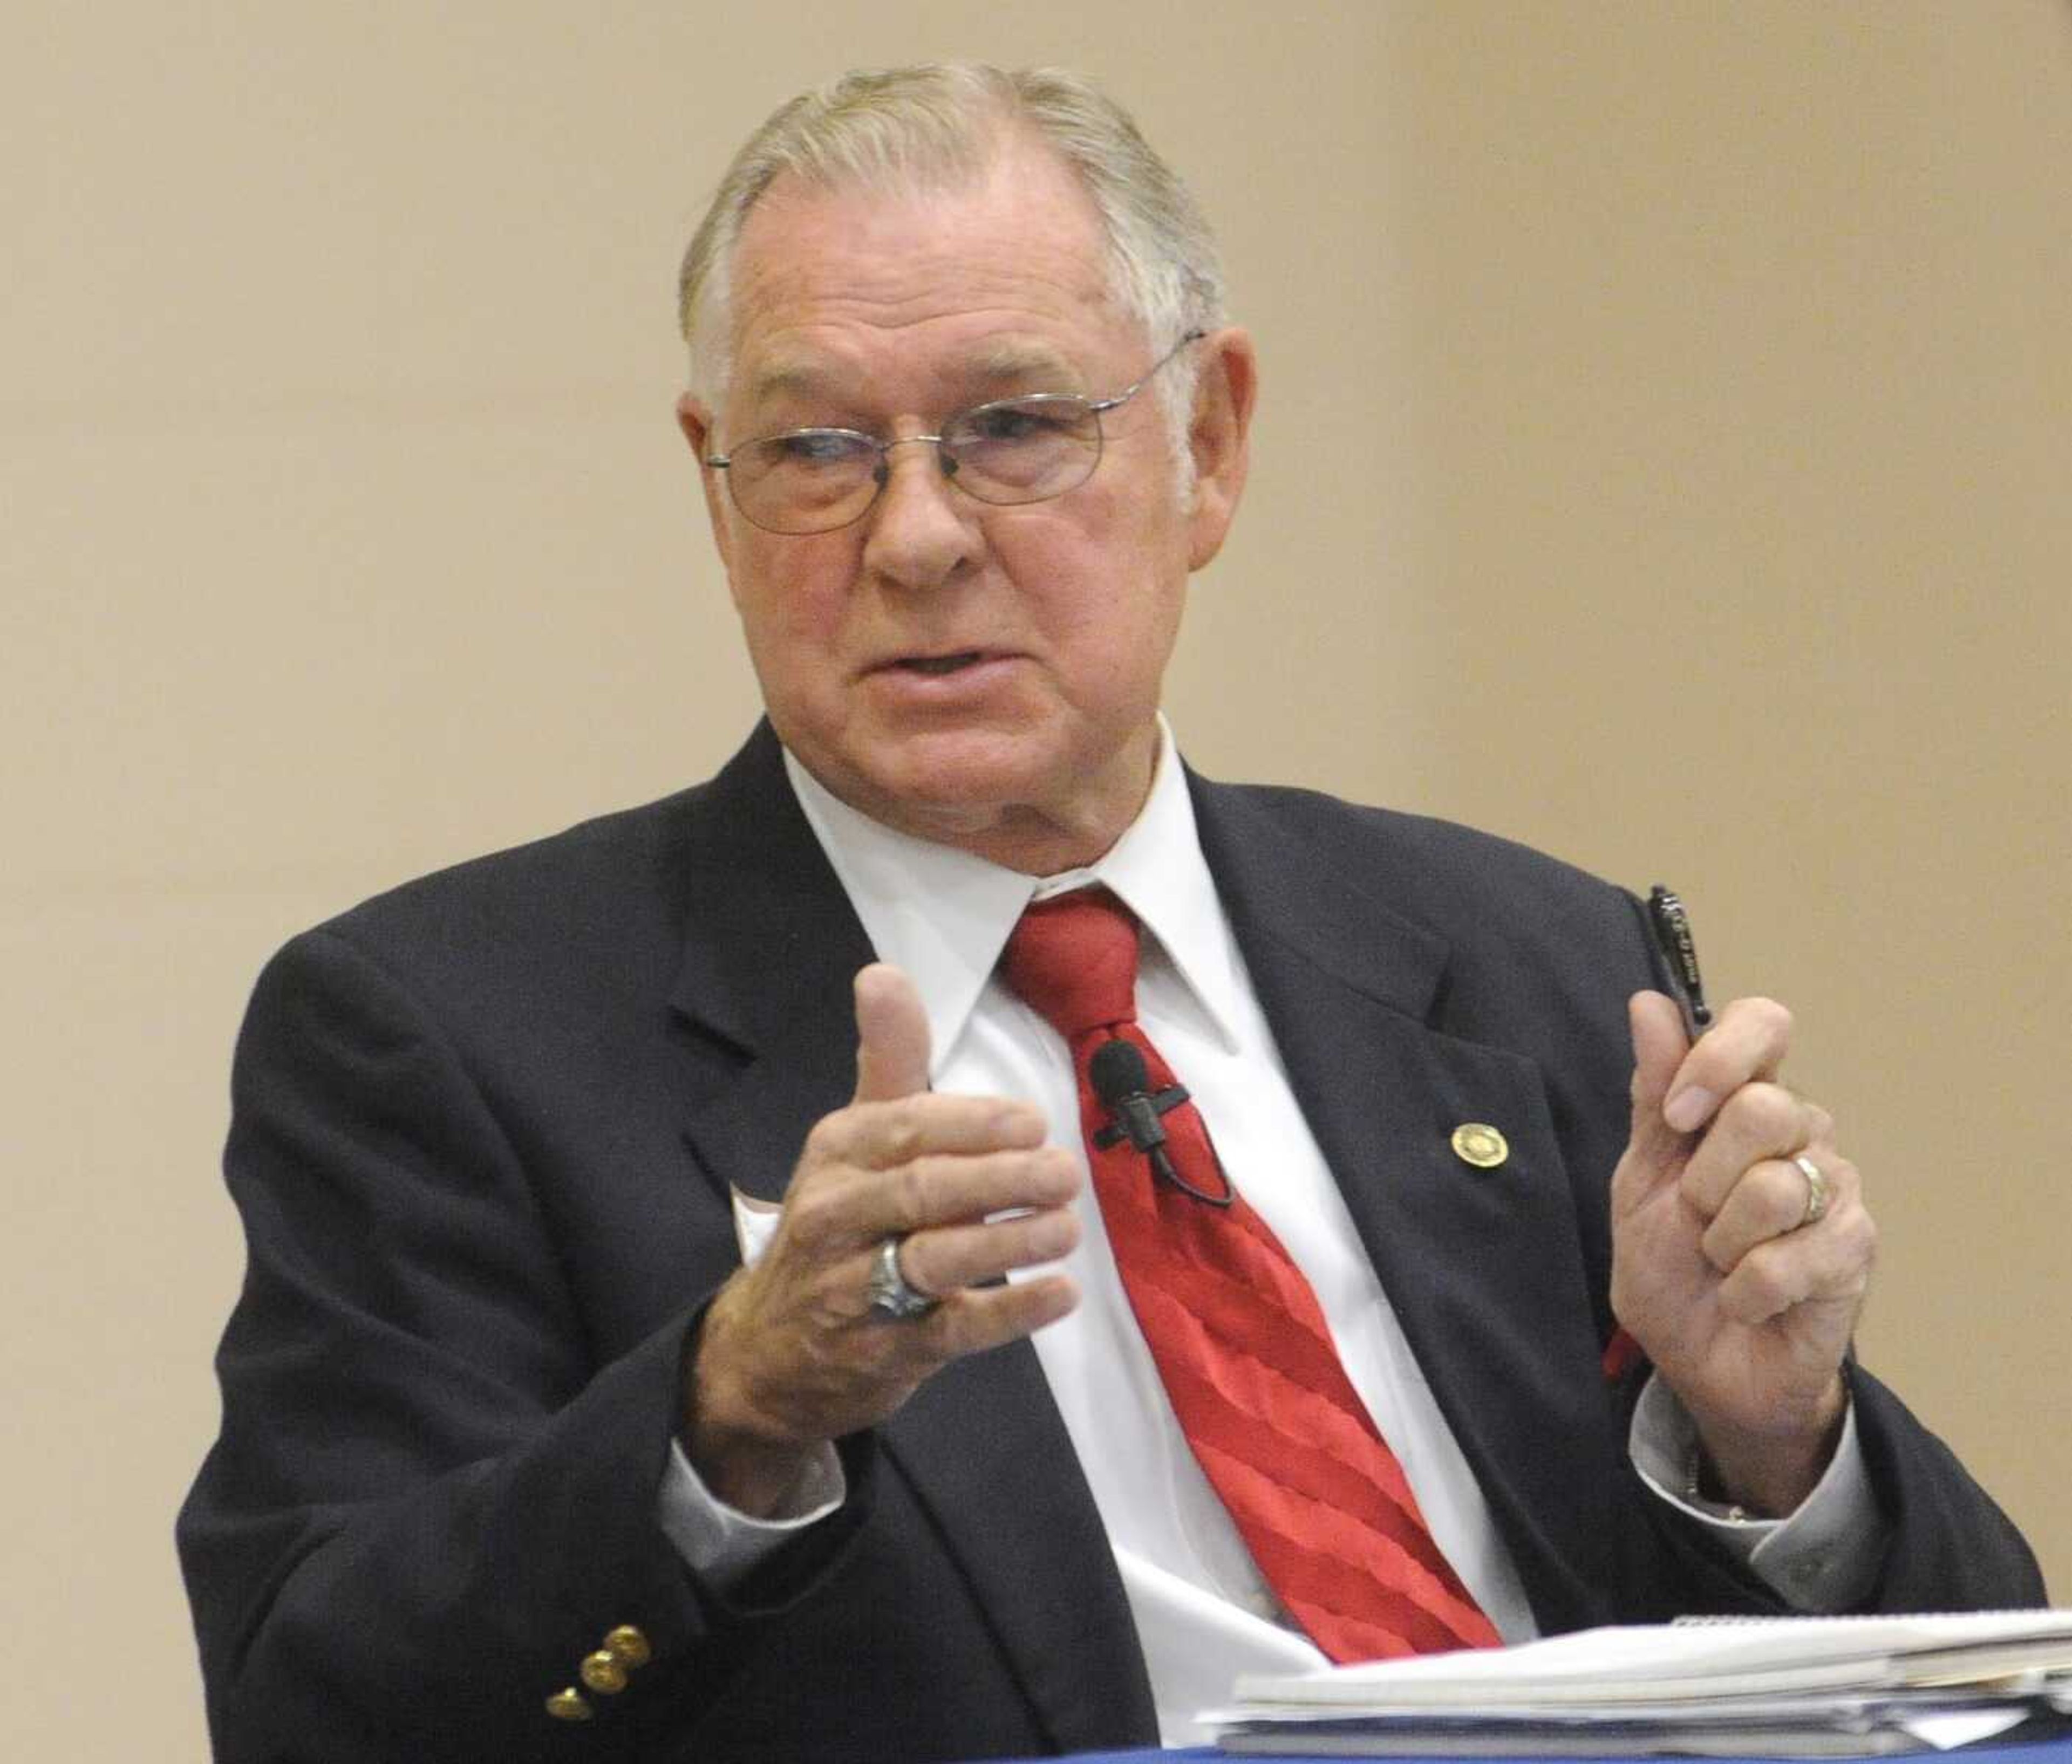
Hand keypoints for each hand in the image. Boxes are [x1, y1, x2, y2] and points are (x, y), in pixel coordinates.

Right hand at [684, 963, 1081, 1512]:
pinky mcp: (887, 1351)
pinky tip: (1062, 1294)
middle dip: (1002, 1180)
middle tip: (1065, 1173)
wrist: (770, 1351)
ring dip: (1010, 1241)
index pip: (907, 1127)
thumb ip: (888, 1060)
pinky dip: (1012, 1312)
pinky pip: (954, 1330)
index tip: (1032, 1122)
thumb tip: (882, 971)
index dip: (974, 1124)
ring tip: (1067, 1228)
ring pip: (937, 1258)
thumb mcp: (854, 1138)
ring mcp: (858, 1288)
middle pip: (925, 1191)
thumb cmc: (839, 1223)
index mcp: (837, 1152)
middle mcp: (839, 1215)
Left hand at [1609, 992, 1875, 1513]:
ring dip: (1721, 1241)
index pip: (1763, 1023)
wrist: (1700, 1362)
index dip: (1719, 1057)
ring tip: (1721, 1262)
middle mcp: (1803, 1132)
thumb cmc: (1672, 1267)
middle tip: (1696, 1218)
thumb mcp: (1642, 1176)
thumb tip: (1650, 1004)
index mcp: (1745, 1100)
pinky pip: (1785, 1261)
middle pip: (1764, 1109)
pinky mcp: (1855, 1252)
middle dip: (1704, 1178)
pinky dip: (1744, 1289)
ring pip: (1773, 1188)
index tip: (1678, 1114)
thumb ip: (1653, 1094)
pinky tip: (1746, 1299)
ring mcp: (1836, 1189)